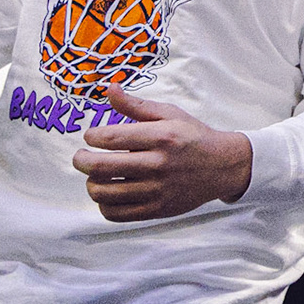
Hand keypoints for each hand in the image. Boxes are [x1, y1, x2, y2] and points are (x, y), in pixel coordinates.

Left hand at [73, 83, 253, 221]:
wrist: (223, 167)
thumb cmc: (193, 137)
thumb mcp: (170, 114)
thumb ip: (136, 105)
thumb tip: (109, 89)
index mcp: (161, 137)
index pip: (110, 138)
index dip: (91, 137)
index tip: (91, 136)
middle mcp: (158, 164)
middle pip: (102, 167)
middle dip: (81, 161)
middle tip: (80, 157)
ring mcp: (158, 190)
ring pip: (105, 193)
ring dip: (91, 183)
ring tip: (94, 176)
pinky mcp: (157, 210)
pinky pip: (117, 214)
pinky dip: (104, 205)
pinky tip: (108, 193)